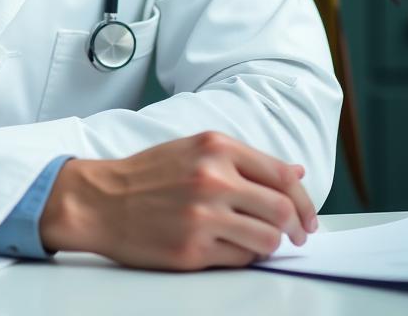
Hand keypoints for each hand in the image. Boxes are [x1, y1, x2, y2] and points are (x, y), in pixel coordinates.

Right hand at [39, 131, 317, 270]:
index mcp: (215, 147)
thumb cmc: (146, 175)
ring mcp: (203, 215)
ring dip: (271, 245)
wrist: (101, 200)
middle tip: (296, 235)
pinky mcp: (193, 249)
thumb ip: (243, 161)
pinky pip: (240, 260)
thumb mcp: (194, 150)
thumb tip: (295, 172)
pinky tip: (229, 248)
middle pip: (281, 209)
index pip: (282, 175)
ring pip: (267, 240)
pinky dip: (243, 257)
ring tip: (258, 241)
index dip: (303, 199)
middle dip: (296, 227)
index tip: (307, 215)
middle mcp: (213, 178)